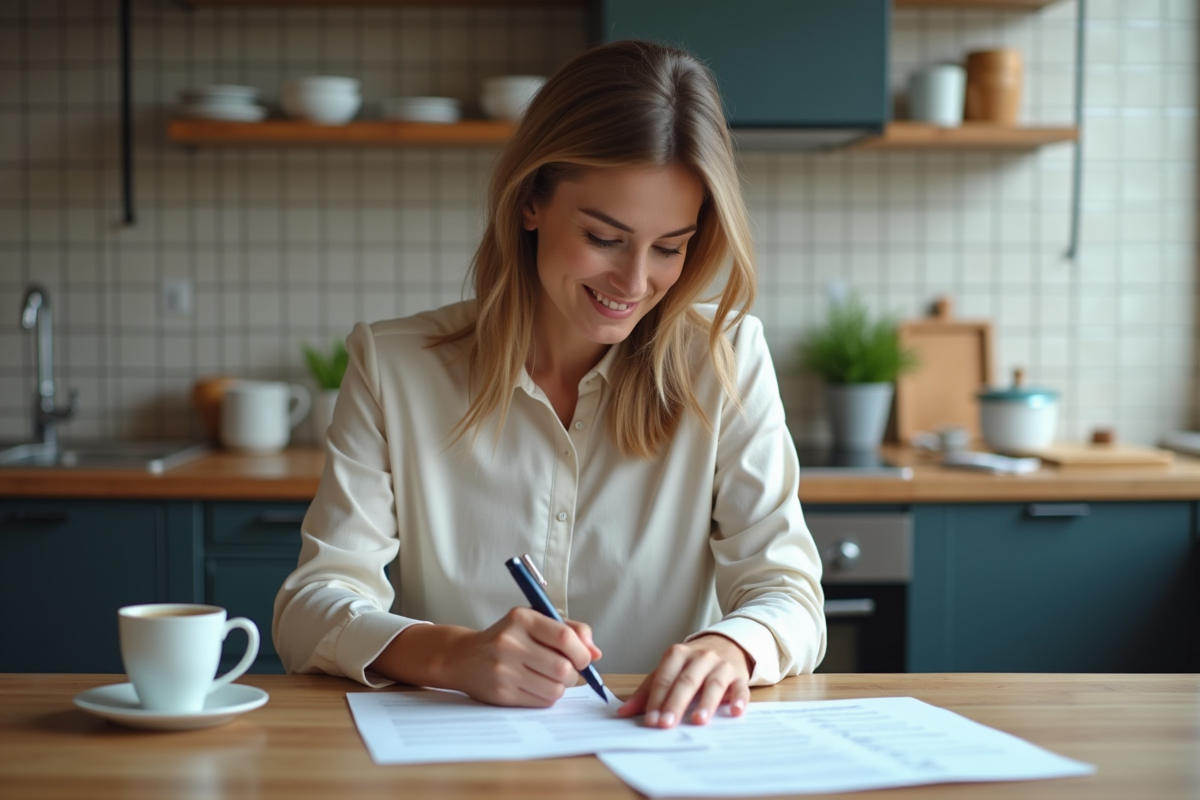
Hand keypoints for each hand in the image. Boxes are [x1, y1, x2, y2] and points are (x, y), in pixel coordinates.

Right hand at [390, 608, 601, 707]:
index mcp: (521, 618)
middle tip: (567, 670)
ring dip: (561, 687)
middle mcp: (510, 642)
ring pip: (555, 689)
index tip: (585, 657)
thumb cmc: (507, 638)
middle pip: (563, 668)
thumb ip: (569, 630)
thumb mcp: (534, 621)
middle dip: (574, 673)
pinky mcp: (501, 693)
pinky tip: (536, 686)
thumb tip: (596, 653)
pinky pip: (541, 702)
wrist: (463, 657)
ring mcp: (503, 670)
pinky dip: (547, 696)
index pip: (564, 637)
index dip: (582, 652)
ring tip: (551, 678)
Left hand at [617, 634, 750, 727]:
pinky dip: (740, 700)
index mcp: (677, 654)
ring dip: (706, 703)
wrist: (726, 644)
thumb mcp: (669, 670)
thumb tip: (623, 712)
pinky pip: (741, 688)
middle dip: (675, 704)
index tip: (650, 721)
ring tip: (698, 720)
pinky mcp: (739, 676)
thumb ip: (647, 691)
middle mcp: (700, 657)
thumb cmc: (692, 663)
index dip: (656, 700)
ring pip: (713, 684)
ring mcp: (721, 666)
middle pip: (686, 681)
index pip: (664, 678)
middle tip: (666, 724)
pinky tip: (736, 712)